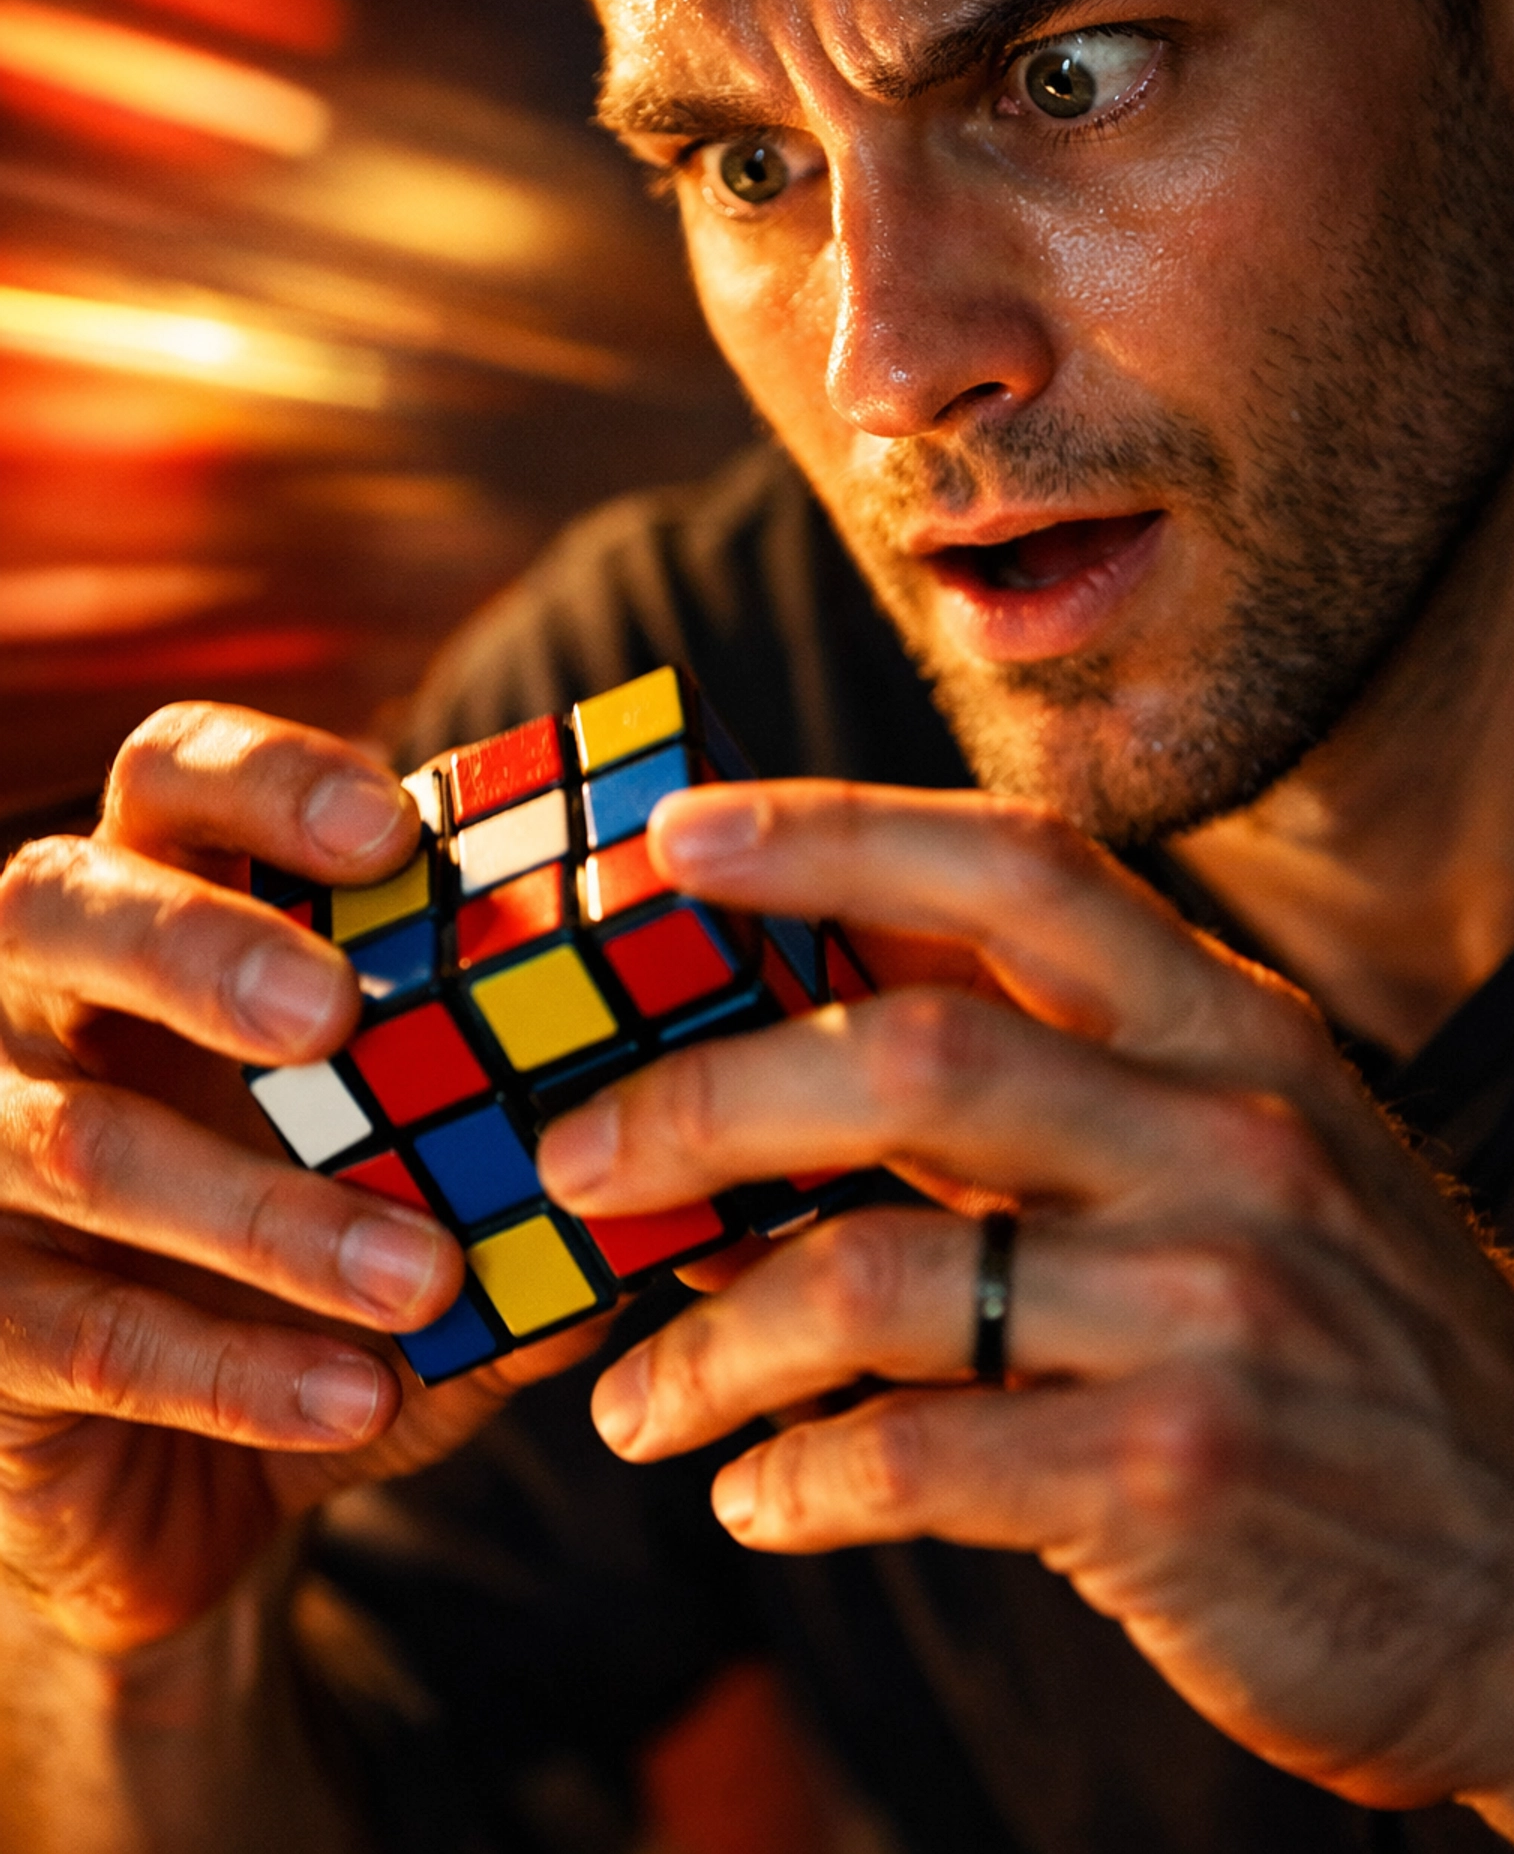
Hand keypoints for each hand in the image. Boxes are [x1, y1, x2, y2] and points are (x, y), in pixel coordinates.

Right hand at [0, 704, 598, 1655]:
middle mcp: (38, 1006)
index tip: (388, 826)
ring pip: (77, 1142)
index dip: (263, 780)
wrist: (169, 1491)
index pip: (168, 780)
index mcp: (159, 916)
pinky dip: (232, 1370)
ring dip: (267, 1212)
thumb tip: (690, 1114)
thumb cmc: (312, 1276)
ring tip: (427, 1274)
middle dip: (193, 948)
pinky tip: (360, 1398)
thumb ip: (519, 1128)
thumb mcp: (421, 1184)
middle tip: (333, 1012)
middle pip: (56, 908)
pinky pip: (80, 1335)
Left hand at [537, 780, 1513, 1826]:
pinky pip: (920, 1460)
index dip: (827, 836)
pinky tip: (753, 1494)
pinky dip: (797, 1475)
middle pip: (916, 1052)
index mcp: (1231, 1031)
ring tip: (630, 1396)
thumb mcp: (1243, 1153)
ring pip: (885, 1276)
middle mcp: (1230, 1139)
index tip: (667, 840)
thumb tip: (806, 997)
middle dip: (706, 1096)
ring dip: (714, 1337)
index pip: (1014, 871)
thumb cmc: (1337, 1338)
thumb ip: (1055, 1071)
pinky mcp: (1182, 1478)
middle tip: (575, 1157)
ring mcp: (1211, 1308)